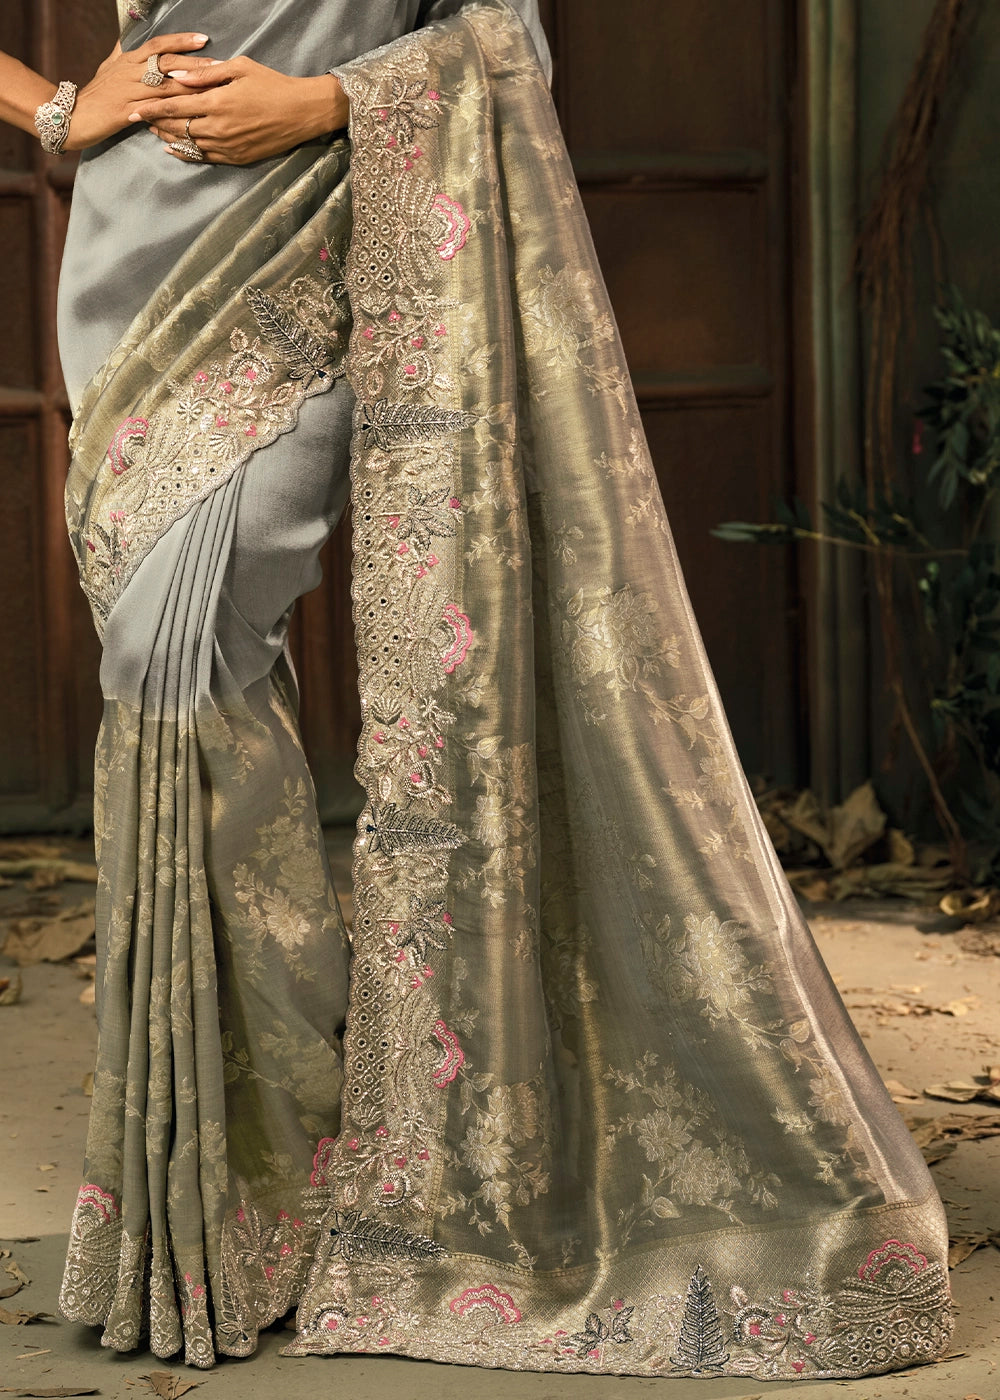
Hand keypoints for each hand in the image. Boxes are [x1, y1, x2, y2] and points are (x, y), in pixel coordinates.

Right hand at [65, 34, 218, 149]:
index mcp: (129, 60)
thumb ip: (122, 54)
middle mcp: (130, 73)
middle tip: (218, 65)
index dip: (180, 41)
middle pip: (166, 63)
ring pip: (164, 86)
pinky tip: (191, 113)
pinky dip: (174, 111)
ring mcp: (129, 92)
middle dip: (194, 64)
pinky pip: (155, 110)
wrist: (74, 116)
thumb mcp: (108, 67)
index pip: (158, 45)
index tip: (203, 39)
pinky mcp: (127, 112)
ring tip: (212, 89)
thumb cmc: (95, 93)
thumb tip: (127, 38)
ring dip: (190, 87)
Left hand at [127, 57, 348, 165]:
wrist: (301, 113)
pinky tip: (174, 149)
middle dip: (154, 123)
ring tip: (152, 133)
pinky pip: (205, 158)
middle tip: (136, 119)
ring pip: (188, 144)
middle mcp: (218, 128)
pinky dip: (186, 153)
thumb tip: (177, 75)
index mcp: (217, 102)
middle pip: (177, 127)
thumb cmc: (272, 84)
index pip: (174, 105)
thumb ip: (206, 73)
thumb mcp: (239, 68)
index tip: (133, 107)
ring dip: (167, 138)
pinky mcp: (237, 157)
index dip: (151, 107)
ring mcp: (228, 146)